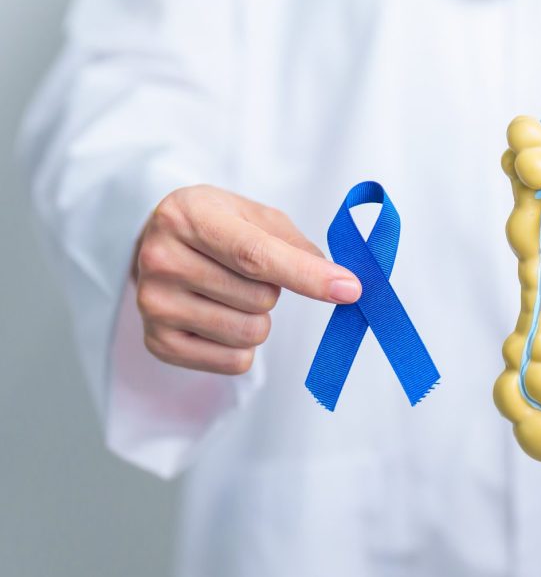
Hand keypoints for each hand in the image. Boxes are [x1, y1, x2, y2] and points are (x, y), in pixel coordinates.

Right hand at [133, 185, 360, 373]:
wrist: (159, 245)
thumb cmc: (217, 226)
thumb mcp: (254, 215)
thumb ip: (297, 244)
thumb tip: (340, 283)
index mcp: (187, 217)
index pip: (256, 255)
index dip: (307, 275)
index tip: (349, 289)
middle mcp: (160, 259)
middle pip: (260, 298)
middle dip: (271, 289)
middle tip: (242, 272)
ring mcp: (154, 305)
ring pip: (250, 333)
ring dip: (257, 317)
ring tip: (229, 293)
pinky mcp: (158, 343)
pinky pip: (234, 361)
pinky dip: (242, 345)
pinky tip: (217, 317)